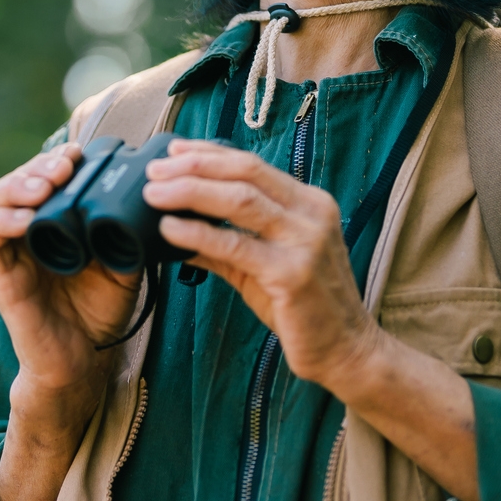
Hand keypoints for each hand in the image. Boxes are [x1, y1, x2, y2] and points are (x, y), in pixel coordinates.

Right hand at [0, 145, 141, 416]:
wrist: (83, 364)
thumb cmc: (99, 313)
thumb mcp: (123, 264)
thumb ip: (125, 232)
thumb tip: (144, 196)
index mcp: (51, 223)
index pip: (40, 176)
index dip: (54, 159)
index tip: (80, 154)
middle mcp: (25, 232)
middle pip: (13, 180)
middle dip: (37, 166)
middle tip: (65, 166)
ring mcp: (10, 253)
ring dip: (16, 185)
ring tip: (46, 186)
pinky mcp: (1, 277)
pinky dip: (2, 222)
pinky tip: (27, 218)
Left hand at [141, 138, 378, 390]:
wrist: (346, 350)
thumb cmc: (304, 307)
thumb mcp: (263, 264)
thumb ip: (224, 243)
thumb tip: (175, 226)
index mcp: (308, 203)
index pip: (252, 165)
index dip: (209, 154)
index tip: (173, 150)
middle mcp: (311, 214)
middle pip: (244, 173)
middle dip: (194, 166)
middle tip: (155, 170)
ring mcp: (305, 242)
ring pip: (240, 200)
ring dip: (190, 191)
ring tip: (154, 193)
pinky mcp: (292, 274)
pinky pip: (236, 245)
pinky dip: (198, 233)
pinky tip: (170, 230)